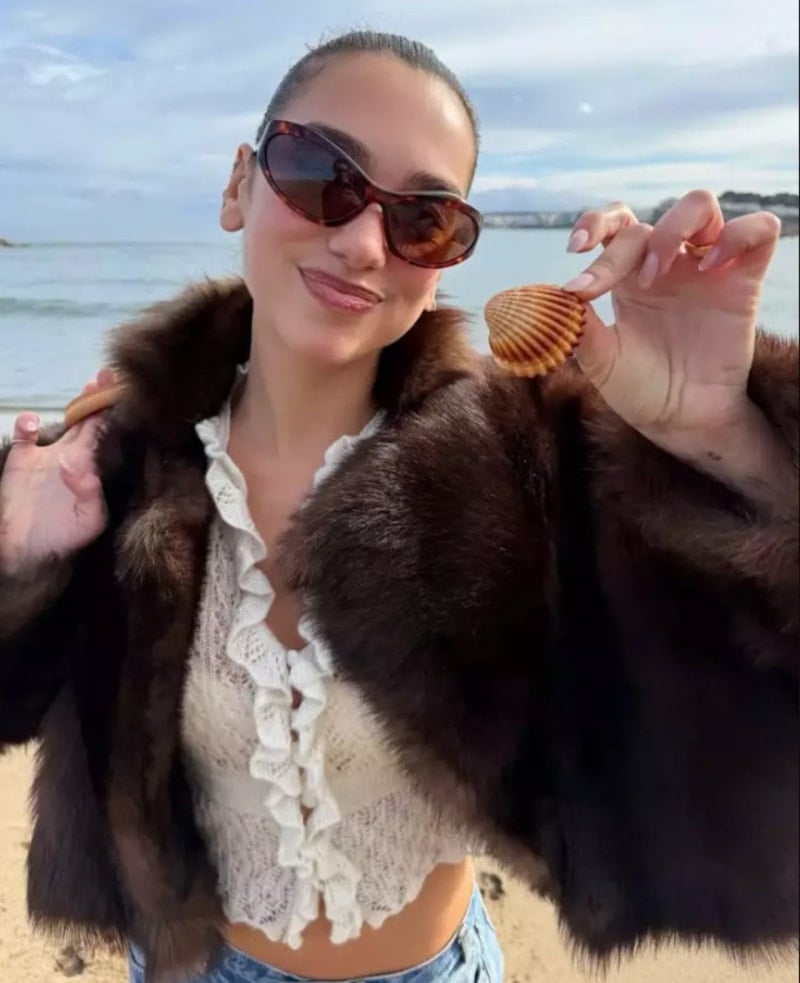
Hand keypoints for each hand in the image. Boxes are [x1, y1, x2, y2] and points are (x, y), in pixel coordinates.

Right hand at [0, 369, 113, 572]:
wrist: (29, 550)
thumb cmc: (63, 536)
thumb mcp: (87, 521)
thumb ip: (89, 495)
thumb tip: (79, 467)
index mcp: (90, 468)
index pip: (107, 436)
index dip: (116, 416)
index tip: (127, 394)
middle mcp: (72, 455)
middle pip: (89, 420)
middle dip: (101, 398)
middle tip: (112, 375)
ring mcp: (46, 455)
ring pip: (62, 422)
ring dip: (74, 406)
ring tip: (88, 387)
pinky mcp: (21, 459)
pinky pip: (23, 435)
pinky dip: (25, 425)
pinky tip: (29, 423)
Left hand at [563, 190, 780, 443]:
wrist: (681, 421)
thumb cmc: (640, 389)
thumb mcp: (602, 362)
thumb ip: (580, 328)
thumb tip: (556, 298)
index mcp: (628, 277)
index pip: (614, 226)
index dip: (594, 222)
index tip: (576, 247)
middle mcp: (667, 264)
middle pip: (648, 222)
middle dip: (625, 250)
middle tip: (627, 287)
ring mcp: (705, 268)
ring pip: (700, 204)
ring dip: (674, 228)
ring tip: (658, 272)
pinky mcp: (744, 280)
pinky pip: (759, 229)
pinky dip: (737, 234)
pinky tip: (711, 266)